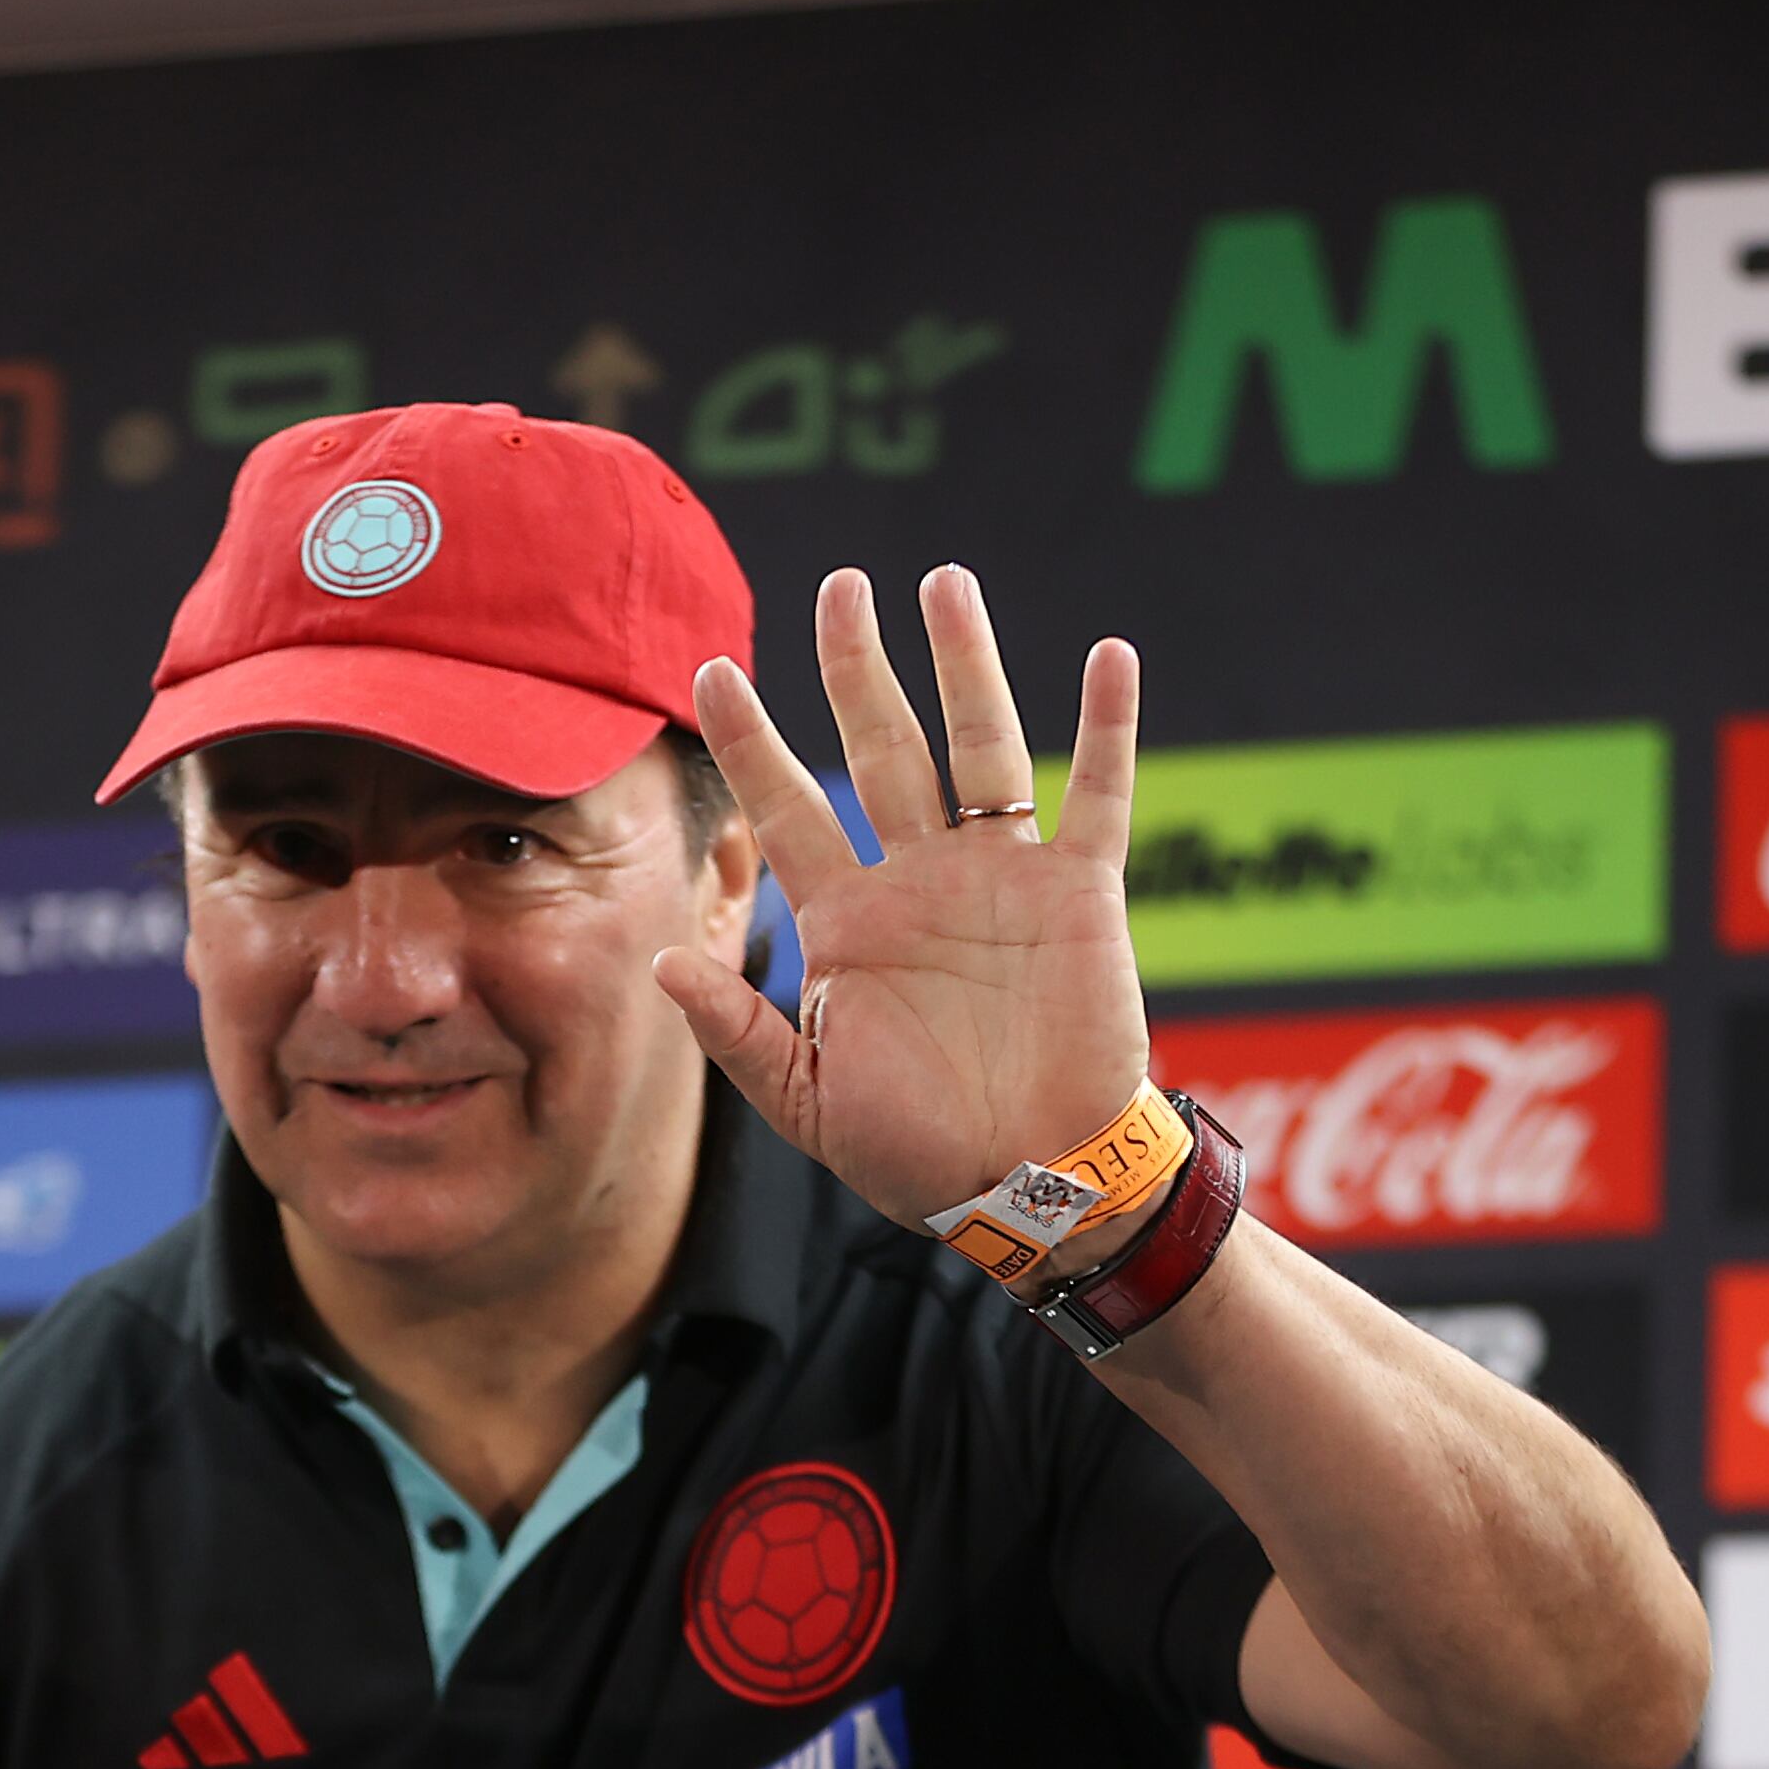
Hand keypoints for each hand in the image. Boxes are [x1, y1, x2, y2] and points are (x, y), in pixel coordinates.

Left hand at [653, 565, 1154, 1233]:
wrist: (1030, 1185)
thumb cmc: (917, 1152)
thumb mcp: (807, 1103)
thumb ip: (737, 1031)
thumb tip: (660, 961)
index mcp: (846, 923)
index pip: (785, 808)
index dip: (749, 740)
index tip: (708, 669)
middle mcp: (918, 881)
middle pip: (881, 748)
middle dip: (856, 667)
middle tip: (838, 586)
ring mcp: (1001, 880)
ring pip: (980, 748)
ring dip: (965, 665)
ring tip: (944, 583)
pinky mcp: (1080, 896)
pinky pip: (1097, 796)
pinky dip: (1108, 728)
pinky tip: (1109, 656)